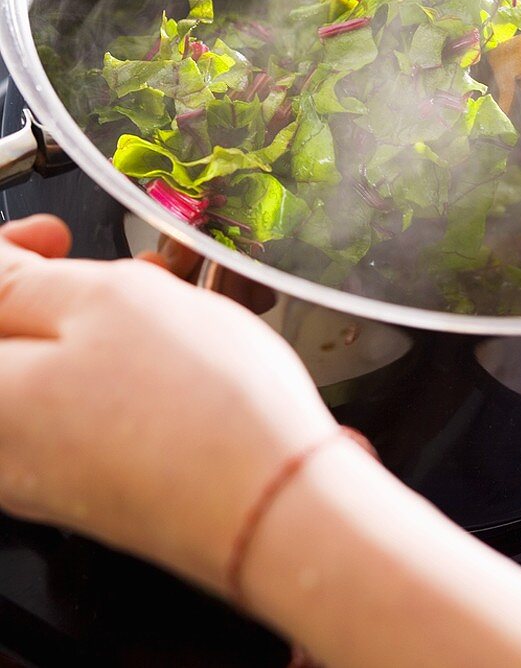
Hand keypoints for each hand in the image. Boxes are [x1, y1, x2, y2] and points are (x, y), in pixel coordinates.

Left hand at [0, 215, 336, 595]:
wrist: (273, 505)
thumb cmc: (195, 409)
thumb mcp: (103, 301)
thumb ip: (24, 277)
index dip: (10, 252)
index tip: (53, 235)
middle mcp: (4, 447)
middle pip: (18, 342)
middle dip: (64, 289)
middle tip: (123, 267)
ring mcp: (47, 478)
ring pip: (57, 373)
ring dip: (101, 325)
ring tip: (166, 303)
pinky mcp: (96, 491)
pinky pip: (86, 411)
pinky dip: (120, 370)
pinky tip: (174, 353)